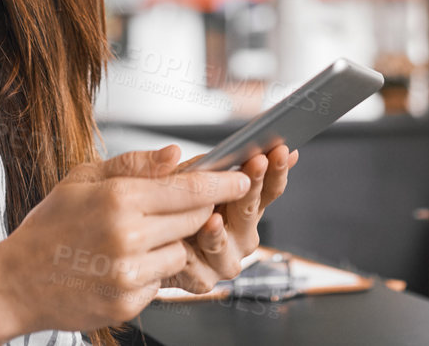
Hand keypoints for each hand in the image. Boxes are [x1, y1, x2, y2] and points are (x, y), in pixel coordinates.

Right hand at [0, 146, 251, 334]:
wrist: (15, 282)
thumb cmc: (50, 226)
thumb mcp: (83, 179)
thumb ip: (134, 165)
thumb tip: (178, 156)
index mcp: (119, 199)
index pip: (189, 190)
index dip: (223, 184)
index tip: (243, 178)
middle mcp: (128, 236)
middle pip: (193, 219)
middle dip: (198, 211)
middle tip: (186, 206)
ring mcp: (129, 274)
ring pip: (181, 253)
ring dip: (171, 244)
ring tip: (137, 239)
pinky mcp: (128, 303)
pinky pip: (161, 282)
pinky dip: (152, 272)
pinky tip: (123, 265)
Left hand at [161, 143, 300, 293]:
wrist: (149, 249)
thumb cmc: (171, 208)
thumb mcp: (181, 178)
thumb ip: (196, 165)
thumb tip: (175, 151)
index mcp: (245, 206)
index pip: (269, 187)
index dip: (276, 169)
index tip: (279, 150)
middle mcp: (241, 234)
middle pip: (250, 209)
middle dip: (254, 185)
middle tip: (256, 163)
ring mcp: (225, 258)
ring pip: (223, 245)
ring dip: (217, 232)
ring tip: (212, 219)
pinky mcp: (204, 279)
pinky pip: (197, 267)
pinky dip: (189, 256)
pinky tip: (182, 246)